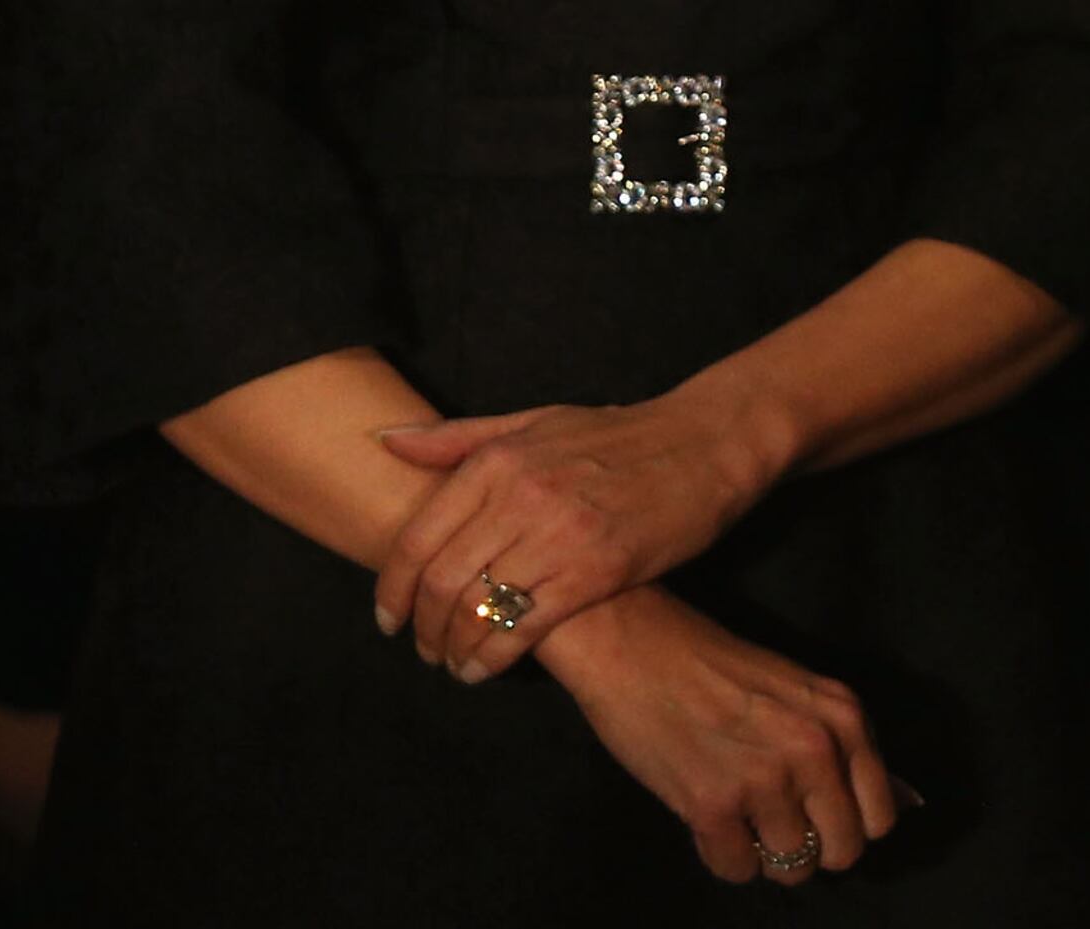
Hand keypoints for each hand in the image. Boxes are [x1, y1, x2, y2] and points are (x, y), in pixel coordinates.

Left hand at [373, 390, 782, 680]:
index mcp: (499, 460)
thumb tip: (384, 440)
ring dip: (454, 648)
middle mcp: (521, 496)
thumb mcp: (537, 421)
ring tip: (453, 663)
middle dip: (422, 628)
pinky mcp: (597, 571)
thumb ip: (460, 438)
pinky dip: (494, 657)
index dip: (391, 590)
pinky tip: (486, 669)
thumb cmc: (619, 434)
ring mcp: (559, 534)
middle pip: (442, 581)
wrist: (706, 444)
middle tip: (422, 649)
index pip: (418, 538)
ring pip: (478, 609)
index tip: (387, 619)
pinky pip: (525, 627)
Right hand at [538, 587, 900, 885]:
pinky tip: (709, 819)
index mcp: (844, 718)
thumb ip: (846, 747)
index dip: (848, 825)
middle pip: (842, 852)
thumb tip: (903, 800)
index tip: (819, 816)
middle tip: (776, 822)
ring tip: (740, 816)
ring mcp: (766, 780)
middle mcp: (816, 750)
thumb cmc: (716, 664)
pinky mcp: (712, 806)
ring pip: (791, 869)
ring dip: (765, 853)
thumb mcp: (803, 693)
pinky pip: (738, 871)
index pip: (880, 816)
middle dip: (811, 849)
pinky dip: (724, 855)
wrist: (636, 645)